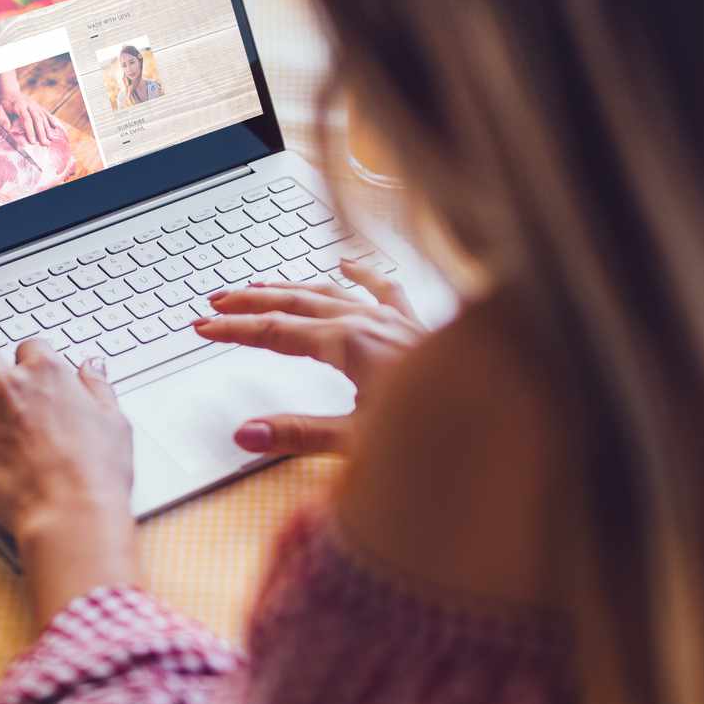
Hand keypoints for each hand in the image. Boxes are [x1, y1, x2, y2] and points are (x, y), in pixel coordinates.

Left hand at [0, 71, 64, 142]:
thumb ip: (3, 119)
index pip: (26, 119)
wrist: (9, 91)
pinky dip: (52, 120)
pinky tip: (56, 128)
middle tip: (44, 144)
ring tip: (50, 140)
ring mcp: (35, 105)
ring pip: (43, 117)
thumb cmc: (4, 104)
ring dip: (47, 128)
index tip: (32, 141)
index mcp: (19, 106)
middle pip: (37, 119)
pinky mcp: (38, 106)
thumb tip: (8, 129)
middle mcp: (29, 105)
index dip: (30, 131)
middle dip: (41, 132)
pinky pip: (46, 113)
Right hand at [190, 259, 424, 455]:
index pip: (276, 333)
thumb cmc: (438, 430)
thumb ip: (299, 435)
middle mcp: (370, 323)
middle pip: (297, 304)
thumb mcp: (359, 442)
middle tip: (215, 301)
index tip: (202, 326)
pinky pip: (383, 289)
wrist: (502, 414)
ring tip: (258, 285)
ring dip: (290, 287)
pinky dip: (359, 274)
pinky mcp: (417, 326)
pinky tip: (345, 262)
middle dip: (252, 302)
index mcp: (350, 345)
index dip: (235, 330)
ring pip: (332, 292)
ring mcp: (395, 320)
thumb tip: (244, 433)